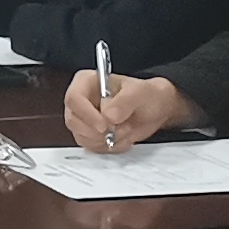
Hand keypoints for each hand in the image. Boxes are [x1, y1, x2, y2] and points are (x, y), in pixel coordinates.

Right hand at [60, 72, 197, 153]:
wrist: (154, 109)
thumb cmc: (145, 95)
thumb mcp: (139, 93)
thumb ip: (124, 102)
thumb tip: (108, 116)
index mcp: (86, 82)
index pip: (74, 99)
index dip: (86, 115)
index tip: (104, 126)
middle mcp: (81, 100)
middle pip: (73, 121)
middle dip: (96, 132)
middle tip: (117, 131)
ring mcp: (84, 119)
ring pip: (82, 136)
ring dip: (105, 140)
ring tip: (125, 130)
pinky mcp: (89, 134)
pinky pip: (91, 146)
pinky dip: (108, 147)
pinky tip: (122, 137)